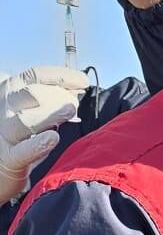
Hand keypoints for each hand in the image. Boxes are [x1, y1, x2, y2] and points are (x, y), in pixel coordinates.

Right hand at [0, 66, 87, 206]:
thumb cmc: (16, 134)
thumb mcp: (27, 109)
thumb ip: (48, 99)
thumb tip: (75, 89)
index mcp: (9, 92)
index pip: (34, 76)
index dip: (61, 76)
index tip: (83, 81)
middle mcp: (4, 109)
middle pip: (30, 94)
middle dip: (56, 95)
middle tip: (74, 103)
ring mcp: (4, 134)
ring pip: (25, 120)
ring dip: (50, 114)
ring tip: (70, 110)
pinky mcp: (8, 158)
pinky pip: (22, 151)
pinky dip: (38, 144)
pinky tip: (54, 138)